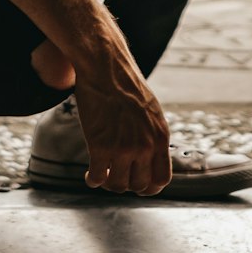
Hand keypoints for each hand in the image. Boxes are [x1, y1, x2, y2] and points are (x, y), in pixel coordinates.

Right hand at [74, 73, 172, 195]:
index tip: (137, 184)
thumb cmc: (124, 83)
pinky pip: (97, 177)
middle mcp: (145, 146)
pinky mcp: (100, 146)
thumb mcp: (150, 110)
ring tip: (102, 175)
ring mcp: (122, 148)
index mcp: (160, 137)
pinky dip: (92, 180)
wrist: (104, 66)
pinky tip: (89, 175)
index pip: (161, 179)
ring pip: (117, 186)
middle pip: (139, 186)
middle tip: (116, 175)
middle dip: (127, 183)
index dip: (149, 186)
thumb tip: (149, 156)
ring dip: (109, 183)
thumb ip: (152, 135)